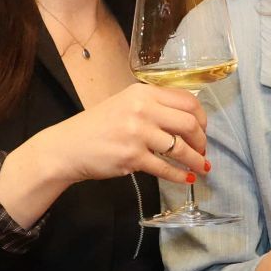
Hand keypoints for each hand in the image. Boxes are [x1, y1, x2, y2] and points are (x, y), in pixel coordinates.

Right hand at [25, 83, 206, 187]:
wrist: (68, 147)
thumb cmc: (98, 126)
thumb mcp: (126, 104)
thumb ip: (154, 106)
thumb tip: (189, 119)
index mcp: (143, 92)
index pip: (187, 100)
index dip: (202, 117)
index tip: (203, 129)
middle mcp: (142, 109)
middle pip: (189, 123)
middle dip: (202, 140)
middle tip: (202, 151)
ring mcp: (137, 133)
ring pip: (181, 148)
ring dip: (196, 160)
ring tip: (202, 167)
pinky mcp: (132, 157)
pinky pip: (165, 168)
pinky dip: (181, 175)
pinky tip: (187, 178)